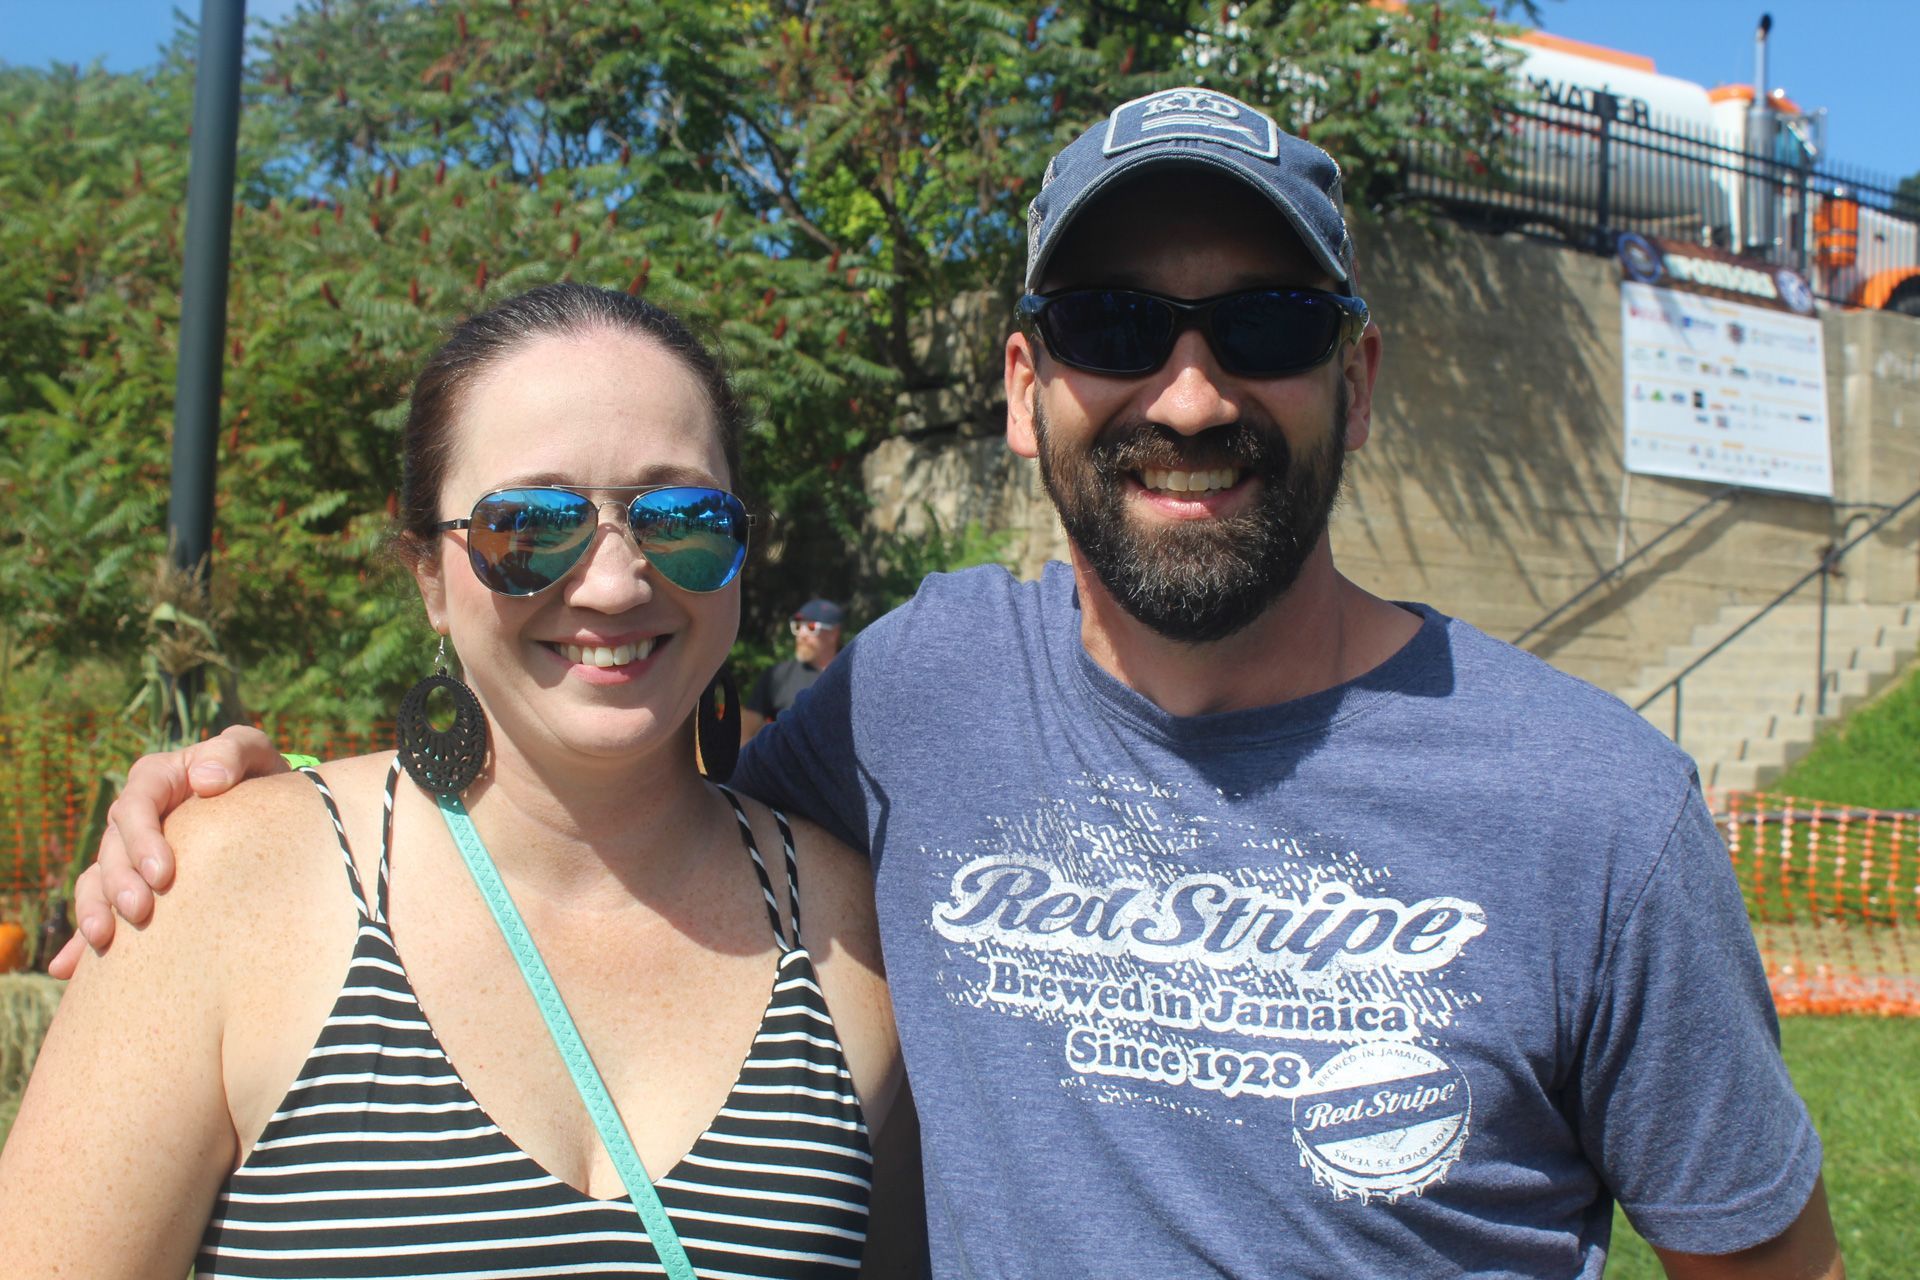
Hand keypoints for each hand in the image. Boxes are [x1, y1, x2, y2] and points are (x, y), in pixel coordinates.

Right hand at [47, 726, 287, 976]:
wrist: (265, 810)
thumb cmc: (255, 776)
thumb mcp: (251, 752)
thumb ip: (232, 753)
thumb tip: (204, 781)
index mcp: (155, 780)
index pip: (135, 806)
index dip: (142, 839)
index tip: (163, 874)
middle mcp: (134, 817)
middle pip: (113, 849)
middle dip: (120, 882)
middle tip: (141, 913)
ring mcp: (128, 852)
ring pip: (98, 881)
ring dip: (96, 910)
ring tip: (105, 941)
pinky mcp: (133, 884)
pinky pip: (103, 910)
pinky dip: (82, 939)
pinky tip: (69, 968)